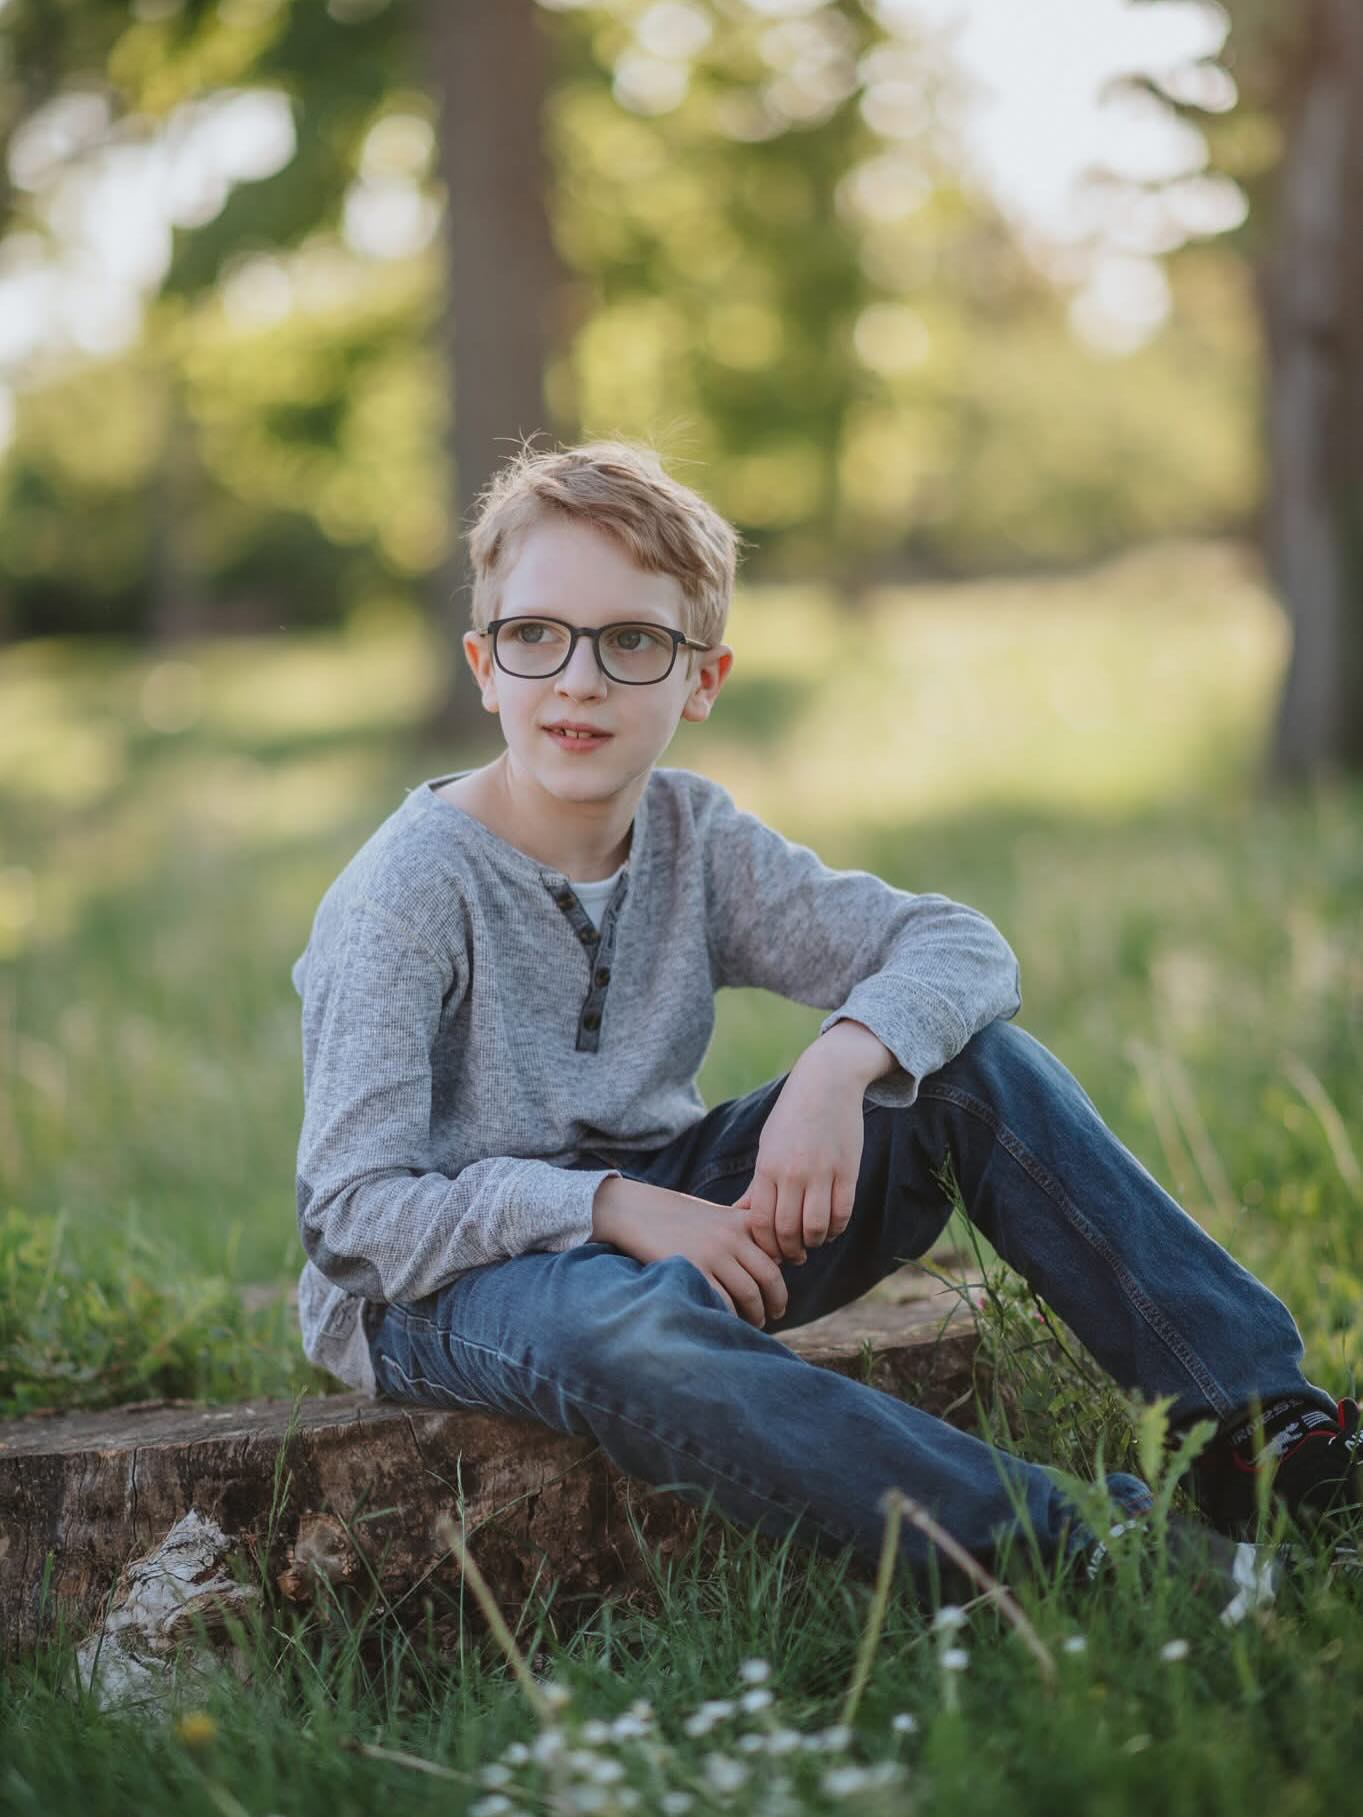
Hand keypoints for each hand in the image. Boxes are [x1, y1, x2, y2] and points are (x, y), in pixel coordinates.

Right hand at [592, 1176, 787, 1328]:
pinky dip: (731, 1317)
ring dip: (757, 1314)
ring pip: (749, 1294)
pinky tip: (730, 1322)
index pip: (778, 1254)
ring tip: (755, 1322)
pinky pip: (723, 1302)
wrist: (637, 1211)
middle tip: (776, 1314)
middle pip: (769, 1277)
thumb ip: (744, 1234)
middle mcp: (732, 1237)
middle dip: (777, 1301)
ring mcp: (713, 1253)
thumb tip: (780, 1261)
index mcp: (742, 1222)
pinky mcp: (693, 1269)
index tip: (780, 1294)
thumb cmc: (679, 1218)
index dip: (783, 1276)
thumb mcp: (717, 1217)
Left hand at [734, 1050, 866, 1264]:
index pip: (762, 1223)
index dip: (767, 1245)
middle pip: (788, 1231)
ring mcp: (822, 1172)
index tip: (772, 1250)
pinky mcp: (848, 1171)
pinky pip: (842, 1214)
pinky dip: (836, 1229)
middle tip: (793, 1255)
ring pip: (816, 1228)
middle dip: (790, 1251)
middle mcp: (793, 1173)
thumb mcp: (768, 1147)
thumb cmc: (791, 1117)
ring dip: (814, 1243)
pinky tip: (830, 1228)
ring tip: (811, 1241)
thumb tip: (741, 1217)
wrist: (827, 1081)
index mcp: (768, 1167)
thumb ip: (759, 1186)